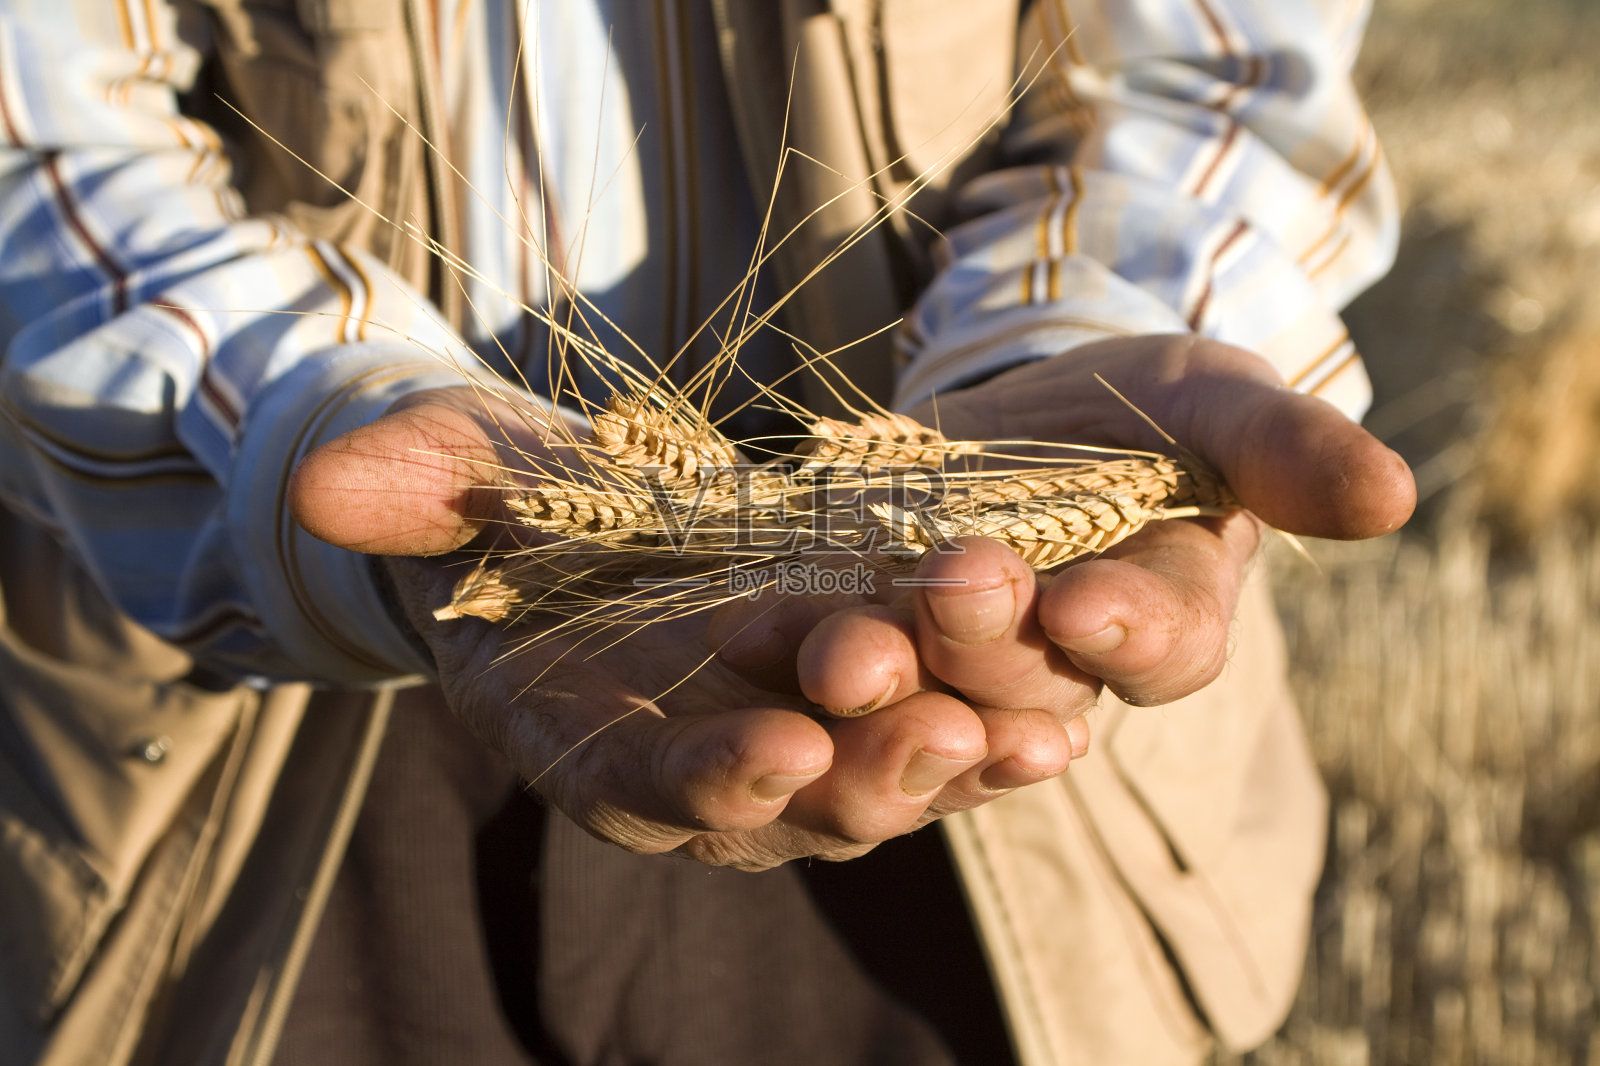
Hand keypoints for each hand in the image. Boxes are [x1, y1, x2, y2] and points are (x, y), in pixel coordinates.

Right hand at [286, 387, 1060, 868]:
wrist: (593, 513)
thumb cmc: (514, 504)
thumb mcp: (466, 471)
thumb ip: (413, 481)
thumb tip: (326, 478)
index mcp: (595, 741)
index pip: (647, 787)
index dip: (703, 778)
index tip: (768, 755)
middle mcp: (706, 769)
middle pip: (790, 804)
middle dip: (859, 776)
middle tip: (933, 734)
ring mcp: (797, 741)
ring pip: (882, 780)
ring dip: (955, 759)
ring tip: (1028, 726)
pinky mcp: (872, 702)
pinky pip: (942, 727)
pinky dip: (1001, 722)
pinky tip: (1069, 701)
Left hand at [711, 333, 1415, 776]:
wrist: (1010, 404)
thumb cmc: (1136, 405)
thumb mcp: (1211, 394)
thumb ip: (1287, 446)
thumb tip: (1395, 498)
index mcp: (1162, 620)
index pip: (1164, 648)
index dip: (1132, 633)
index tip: (1090, 605)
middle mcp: (1058, 668)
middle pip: (1030, 681)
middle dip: (993, 640)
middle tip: (958, 584)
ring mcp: (951, 665)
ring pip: (923, 692)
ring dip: (884, 672)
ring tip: (840, 641)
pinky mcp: (859, 638)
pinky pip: (828, 661)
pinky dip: (792, 649)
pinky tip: (747, 628)